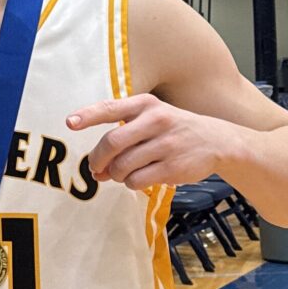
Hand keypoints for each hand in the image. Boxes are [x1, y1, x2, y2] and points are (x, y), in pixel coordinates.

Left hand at [67, 94, 232, 190]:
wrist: (217, 141)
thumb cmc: (174, 129)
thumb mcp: (152, 118)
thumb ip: (123, 136)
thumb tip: (96, 168)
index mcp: (146, 104)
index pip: (110, 109)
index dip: (87, 116)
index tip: (70, 123)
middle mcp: (155, 121)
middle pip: (111, 142)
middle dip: (97, 159)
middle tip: (96, 168)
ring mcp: (165, 144)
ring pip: (122, 165)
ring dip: (116, 174)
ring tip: (122, 173)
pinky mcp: (172, 166)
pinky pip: (137, 180)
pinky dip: (131, 183)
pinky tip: (138, 178)